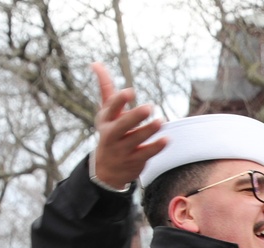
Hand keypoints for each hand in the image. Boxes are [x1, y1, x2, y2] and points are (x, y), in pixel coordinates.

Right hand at [91, 62, 165, 189]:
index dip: (119, 100)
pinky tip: (167, 139)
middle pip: (123, 125)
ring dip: (149, 130)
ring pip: (137, 139)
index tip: (130, 91)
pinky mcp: (135, 161)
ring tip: (161, 120)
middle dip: (136, 116)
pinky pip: (147, 153)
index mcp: (106, 120)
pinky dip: (157, 147)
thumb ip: (105, 88)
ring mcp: (123, 149)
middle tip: (150, 106)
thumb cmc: (110, 132)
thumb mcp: (106, 112)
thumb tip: (96, 63)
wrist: (107, 169)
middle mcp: (113, 135)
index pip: (111, 108)